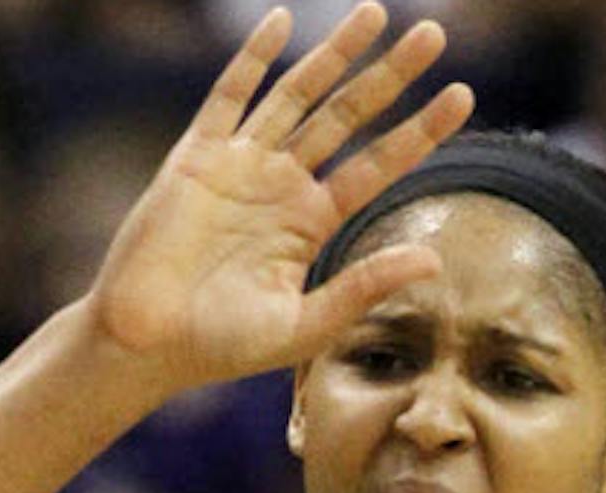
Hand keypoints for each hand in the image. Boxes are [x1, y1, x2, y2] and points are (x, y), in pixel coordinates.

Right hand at [83, 3, 471, 398]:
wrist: (144, 342)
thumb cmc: (218, 346)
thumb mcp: (302, 324)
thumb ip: (363, 287)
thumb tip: (433, 259)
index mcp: (310, 223)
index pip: (377, 166)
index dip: (419, 131)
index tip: (461, 96)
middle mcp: (281, 185)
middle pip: (347, 117)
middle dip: (390, 76)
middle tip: (434, 34)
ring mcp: (239, 166)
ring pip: (298, 94)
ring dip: (335, 54)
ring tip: (377, 12)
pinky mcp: (196, 157)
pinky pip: (229, 97)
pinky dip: (254, 60)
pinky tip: (282, 23)